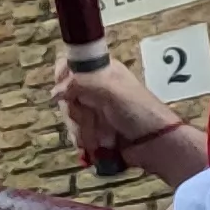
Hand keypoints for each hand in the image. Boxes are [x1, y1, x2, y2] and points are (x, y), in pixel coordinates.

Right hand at [50, 54, 205, 180]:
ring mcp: (95, 110)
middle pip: (66, 94)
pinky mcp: (95, 129)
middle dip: (74, 111)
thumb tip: (54, 93)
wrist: (155, 143)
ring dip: (79, 128)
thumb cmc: (138, 111)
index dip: (63, 76)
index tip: (65, 92)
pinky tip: (92, 145)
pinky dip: (81, 139)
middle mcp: (96, 88)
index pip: (71, 65)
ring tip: (96, 137)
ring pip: (69, 115)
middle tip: (87, 118)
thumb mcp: (110, 91)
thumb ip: (80, 85)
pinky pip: (76, 131)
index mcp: (103, 71)